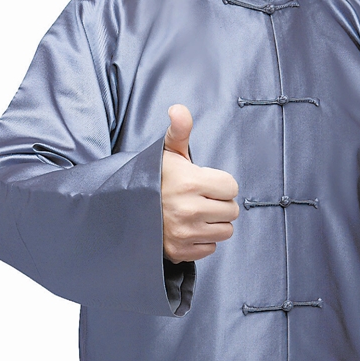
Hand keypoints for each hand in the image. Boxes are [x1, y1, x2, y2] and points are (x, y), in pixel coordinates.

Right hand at [161, 104, 239, 263]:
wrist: (127, 208)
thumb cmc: (155, 178)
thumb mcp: (168, 152)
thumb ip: (180, 130)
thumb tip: (178, 109)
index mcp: (190, 182)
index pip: (232, 187)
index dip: (220, 184)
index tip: (204, 183)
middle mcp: (188, 210)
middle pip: (231, 210)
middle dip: (219, 203)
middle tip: (200, 198)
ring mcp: (184, 233)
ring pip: (225, 231)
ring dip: (214, 223)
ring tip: (197, 213)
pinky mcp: (180, 251)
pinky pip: (210, 248)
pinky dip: (203, 240)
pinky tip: (189, 228)